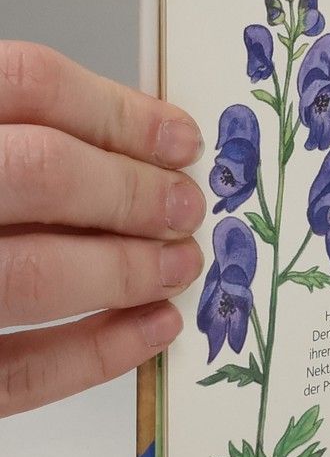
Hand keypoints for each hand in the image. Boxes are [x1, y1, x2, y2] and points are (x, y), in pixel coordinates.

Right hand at [1, 42, 205, 416]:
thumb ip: (12, 131)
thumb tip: (136, 143)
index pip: (27, 83)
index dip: (120, 111)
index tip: (180, 139)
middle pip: (41, 172)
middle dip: (132, 193)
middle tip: (184, 209)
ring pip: (28, 276)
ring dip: (123, 272)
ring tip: (176, 267)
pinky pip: (8, 373)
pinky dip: (90, 356)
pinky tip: (145, 331)